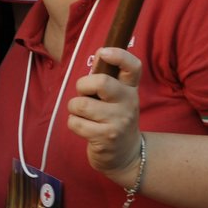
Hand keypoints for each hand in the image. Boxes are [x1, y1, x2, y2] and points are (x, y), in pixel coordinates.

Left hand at [68, 47, 142, 184]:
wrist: (126, 156)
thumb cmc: (114, 119)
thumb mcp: (118, 98)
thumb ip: (108, 77)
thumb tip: (101, 52)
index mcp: (130, 89)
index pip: (133, 67)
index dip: (119, 56)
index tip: (104, 52)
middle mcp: (128, 103)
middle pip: (102, 82)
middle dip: (83, 85)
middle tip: (84, 94)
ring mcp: (118, 122)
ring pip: (81, 104)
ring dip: (74, 108)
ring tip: (83, 115)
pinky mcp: (105, 138)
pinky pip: (75, 123)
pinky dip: (73, 123)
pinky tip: (84, 128)